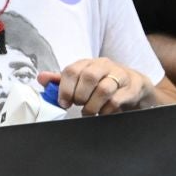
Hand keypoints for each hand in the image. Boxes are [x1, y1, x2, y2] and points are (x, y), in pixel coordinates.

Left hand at [38, 62, 157, 116]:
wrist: (134, 85)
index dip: (64, 89)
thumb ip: (61, 80)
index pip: (72, 70)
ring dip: (92, 105)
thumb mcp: (81, 80)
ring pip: (103, 89)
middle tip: (78, 105)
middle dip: (80, 96)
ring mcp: (120, 75)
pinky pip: (117, 100)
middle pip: (88, 77)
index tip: (63, 103)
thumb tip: (41, 78)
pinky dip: (106, 110)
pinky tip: (102, 113)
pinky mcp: (133, 88)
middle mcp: (104, 65)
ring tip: (88, 112)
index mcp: (88, 63)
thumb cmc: (103, 83)